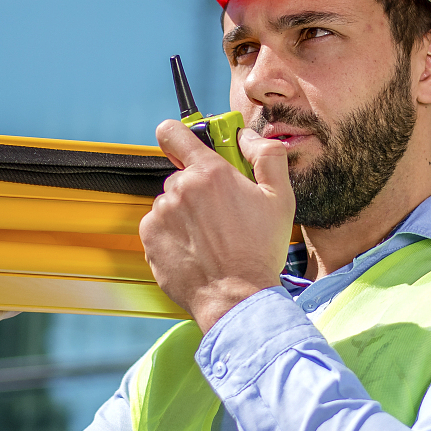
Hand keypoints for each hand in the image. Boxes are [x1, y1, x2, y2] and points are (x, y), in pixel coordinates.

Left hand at [139, 120, 293, 331]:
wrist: (236, 297)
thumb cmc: (259, 252)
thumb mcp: (280, 198)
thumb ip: (267, 157)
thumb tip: (248, 137)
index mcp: (210, 173)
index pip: (176, 133)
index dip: (178, 135)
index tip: (183, 142)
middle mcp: (180, 189)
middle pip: (182, 177)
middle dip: (198, 190)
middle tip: (221, 214)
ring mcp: (161, 214)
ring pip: (170, 205)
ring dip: (185, 216)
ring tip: (210, 239)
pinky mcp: (149, 238)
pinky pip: (158, 228)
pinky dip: (172, 236)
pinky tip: (195, 250)